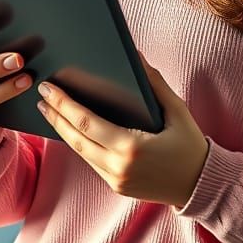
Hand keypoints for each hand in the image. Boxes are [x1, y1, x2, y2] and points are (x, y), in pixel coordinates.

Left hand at [36, 52, 209, 209]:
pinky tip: (71, 128)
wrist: (201, 184)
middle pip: (76, 139)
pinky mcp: (116, 186)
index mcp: (132, 147)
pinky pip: (91, 162)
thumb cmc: (190, 144)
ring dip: (63, 130)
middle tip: (41, 95)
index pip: (87, 123)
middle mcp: (119, 167)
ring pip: (80, 152)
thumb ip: (154, 83)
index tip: (49, 89)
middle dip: (56, 115)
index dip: (64, 105)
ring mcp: (116, 180)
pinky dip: (79, 143)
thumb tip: (135, 56)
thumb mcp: (177, 109)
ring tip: (49, 110)